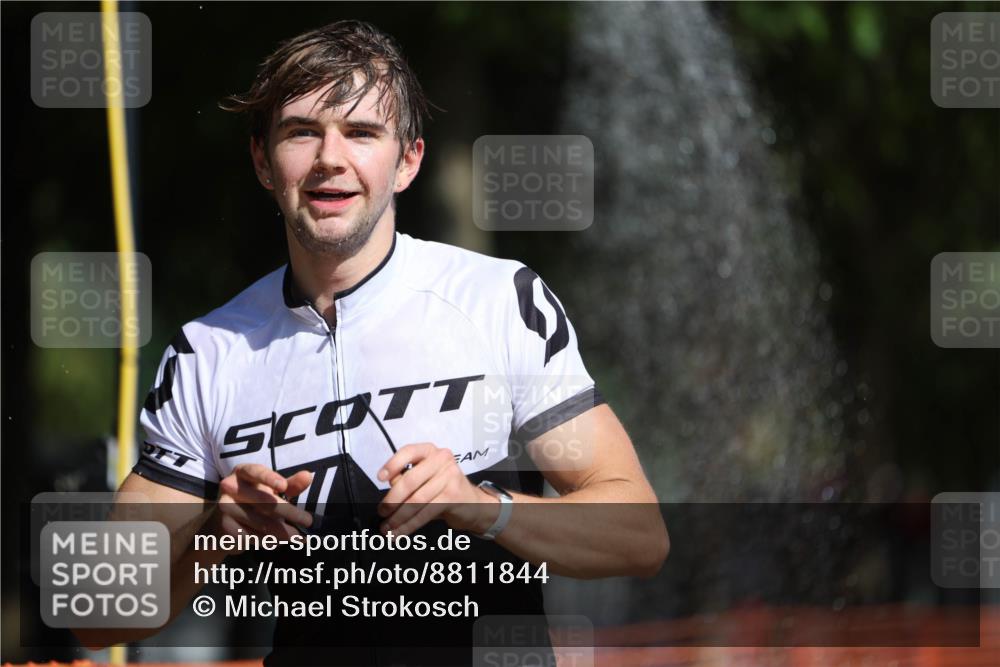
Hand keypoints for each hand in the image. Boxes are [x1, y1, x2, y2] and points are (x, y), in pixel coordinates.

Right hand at [217, 463, 313, 540]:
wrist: (225, 522)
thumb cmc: (254, 500)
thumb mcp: (271, 489)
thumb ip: (290, 484)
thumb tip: (307, 476)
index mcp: (243, 472)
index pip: (255, 472)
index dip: (268, 478)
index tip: (283, 486)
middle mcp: (230, 486)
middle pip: (262, 501)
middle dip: (289, 512)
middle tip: (308, 521)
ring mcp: (225, 506)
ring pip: (259, 522)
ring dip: (282, 532)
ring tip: (298, 536)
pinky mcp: (225, 526)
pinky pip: (251, 535)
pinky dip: (268, 541)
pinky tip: (277, 542)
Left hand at [377, 443, 497, 535]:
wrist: (474, 504)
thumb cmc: (444, 490)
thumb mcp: (427, 478)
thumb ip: (409, 478)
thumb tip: (388, 493)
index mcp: (431, 451)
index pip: (408, 452)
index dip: (392, 464)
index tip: (380, 478)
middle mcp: (442, 459)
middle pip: (410, 480)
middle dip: (392, 499)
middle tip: (382, 512)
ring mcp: (450, 477)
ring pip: (416, 500)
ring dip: (398, 517)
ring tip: (387, 528)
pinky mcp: (453, 496)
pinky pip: (425, 512)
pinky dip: (409, 525)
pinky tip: (400, 532)